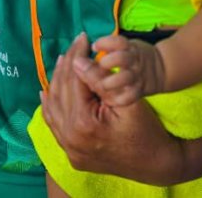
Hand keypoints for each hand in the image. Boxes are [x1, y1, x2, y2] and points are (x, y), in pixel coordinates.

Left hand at [40, 33, 184, 185]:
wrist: (154, 164)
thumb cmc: (145, 130)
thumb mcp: (127, 100)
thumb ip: (100, 80)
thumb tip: (78, 60)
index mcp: (84, 123)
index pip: (74, 80)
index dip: (78, 56)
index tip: (82, 38)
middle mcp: (70, 138)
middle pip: (62, 92)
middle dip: (67, 65)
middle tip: (75, 44)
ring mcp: (68, 148)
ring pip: (53, 107)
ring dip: (56, 81)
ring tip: (64, 60)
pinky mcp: (71, 153)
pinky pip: (54, 125)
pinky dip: (50, 106)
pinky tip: (47, 91)